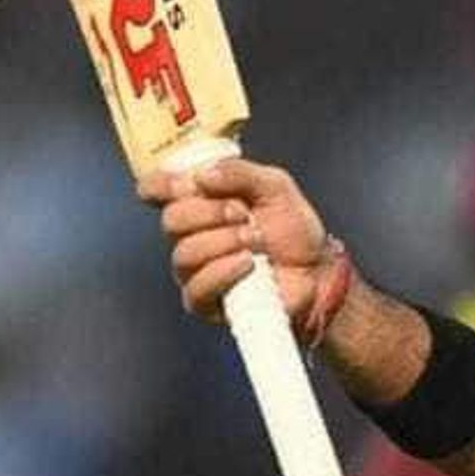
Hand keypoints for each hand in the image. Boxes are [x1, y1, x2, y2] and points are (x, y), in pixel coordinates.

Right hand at [139, 158, 331, 324]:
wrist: (317, 270)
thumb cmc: (292, 228)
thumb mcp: (275, 186)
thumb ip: (241, 173)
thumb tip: (202, 175)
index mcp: (202, 201)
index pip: (158, 190)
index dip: (161, 185)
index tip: (185, 183)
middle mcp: (191, 233)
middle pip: (171, 219)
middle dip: (210, 212)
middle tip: (243, 214)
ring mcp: (194, 269)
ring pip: (184, 252)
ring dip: (225, 242)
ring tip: (255, 241)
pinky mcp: (204, 301)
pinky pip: (197, 287)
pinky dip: (225, 270)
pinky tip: (249, 264)